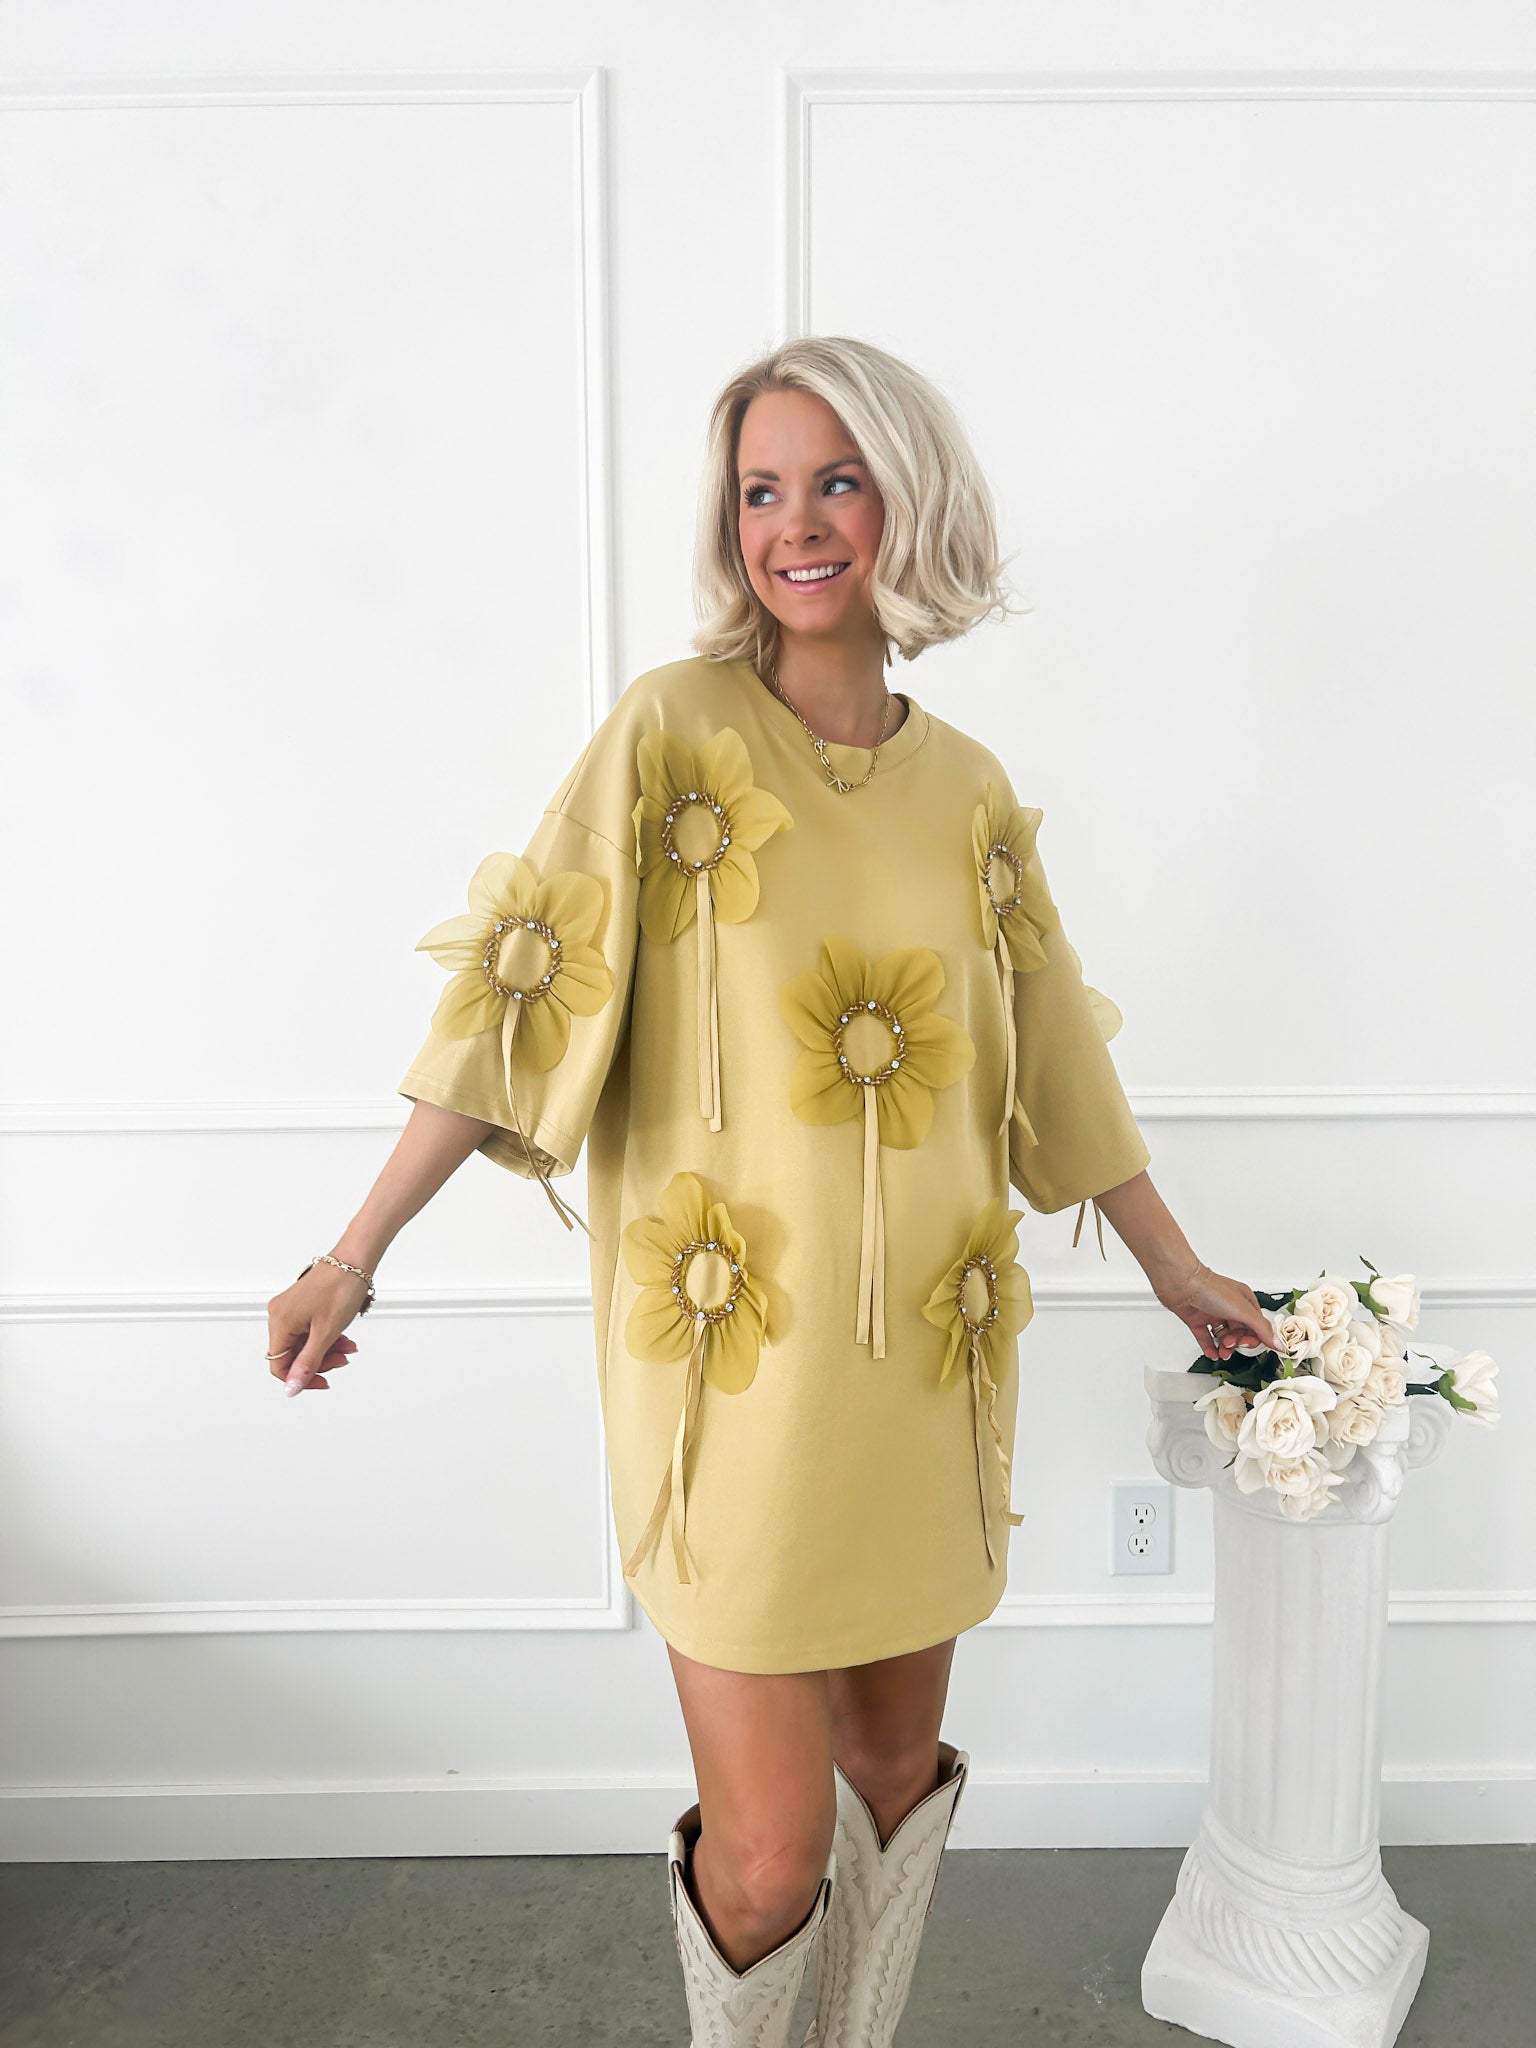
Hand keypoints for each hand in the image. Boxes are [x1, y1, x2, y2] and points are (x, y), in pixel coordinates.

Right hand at [266, 1266, 367, 1394]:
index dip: (300, 1378)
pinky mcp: (301, 1305)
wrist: (354, 1261)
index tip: (323, 1381)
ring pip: (304, 1344)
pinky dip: (326, 1337)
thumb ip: (308, 1363)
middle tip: (341, 1359)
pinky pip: (309, 1331)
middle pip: (293, 1355)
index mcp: (280, 1322)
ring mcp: (291, 1309)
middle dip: (320, 1361)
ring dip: (326, 1350)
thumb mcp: (326, 1332)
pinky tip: (343, 1338)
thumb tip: (291, 1388)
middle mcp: (280, 1315)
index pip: (279, 1365)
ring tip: (347, 1347)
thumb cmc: (340, 1287)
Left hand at [1154, 1261, 1275, 1362]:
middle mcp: (1230, 1307)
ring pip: (1224, 1337)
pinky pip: (1206, 1338)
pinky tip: (1213, 1353)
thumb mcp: (1243, 1310)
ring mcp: (1213, 1314)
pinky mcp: (1197, 1320)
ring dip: (1225, 1348)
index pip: (1256, 1326)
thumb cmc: (1210, 1289)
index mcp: (1245, 1301)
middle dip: (1238, 1343)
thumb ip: (1261, 1328)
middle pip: (1240, 1332)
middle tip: (1231, 1344)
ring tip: (1222, 1351)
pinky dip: (1210, 1348)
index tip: (1247, 1344)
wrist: (1181, 1284)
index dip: (1253, 1338)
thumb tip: (1278, 1343)